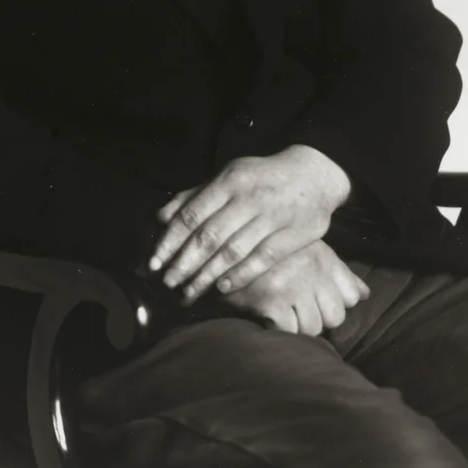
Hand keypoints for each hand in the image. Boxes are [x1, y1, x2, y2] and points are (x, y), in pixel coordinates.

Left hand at [150, 144, 351, 303]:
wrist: (313, 175)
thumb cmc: (262, 178)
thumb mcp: (228, 176)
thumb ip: (194, 196)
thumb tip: (160, 217)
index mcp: (229, 181)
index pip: (192, 214)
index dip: (170, 241)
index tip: (154, 263)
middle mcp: (248, 198)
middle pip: (209, 237)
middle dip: (184, 264)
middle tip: (167, 284)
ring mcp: (272, 217)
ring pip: (232, 252)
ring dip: (206, 276)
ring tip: (189, 292)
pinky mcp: (292, 235)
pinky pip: (261, 260)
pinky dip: (239, 275)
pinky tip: (221, 288)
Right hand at [220, 240, 369, 334]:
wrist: (223, 250)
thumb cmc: (270, 253)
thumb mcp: (307, 251)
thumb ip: (338, 273)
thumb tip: (364, 294)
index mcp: (322, 256)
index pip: (352, 296)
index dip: (336, 303)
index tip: (318, 301)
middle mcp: (311, 270)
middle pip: (335, 316)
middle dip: (319, 318)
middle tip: (296, 309)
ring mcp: (292, 286)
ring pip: (313, 328)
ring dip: (299, 327)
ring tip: (282, 312)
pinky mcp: (272, 302)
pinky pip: (291, 332)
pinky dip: (281, 330)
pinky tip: (269, 317)